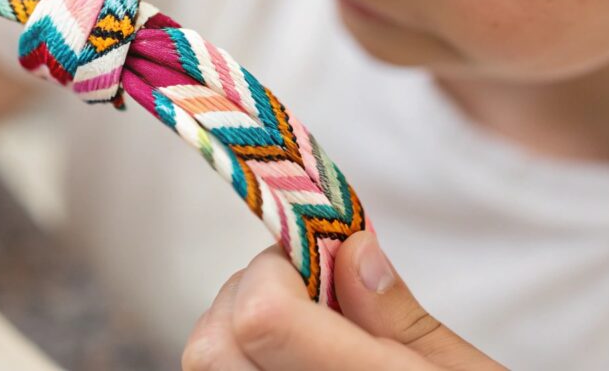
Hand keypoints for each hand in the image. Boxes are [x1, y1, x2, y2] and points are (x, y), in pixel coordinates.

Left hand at [183, 232, 506, 369]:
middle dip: (252, 293)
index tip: (324, 259)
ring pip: (208, 366)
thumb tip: (351, 250)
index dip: (282, 270)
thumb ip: (400, 316)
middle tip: (312, 291)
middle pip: (214, 344)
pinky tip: (292, 359)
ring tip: (303, 326)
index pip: (262, 318)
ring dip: (240, 327)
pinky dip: (244, 359)